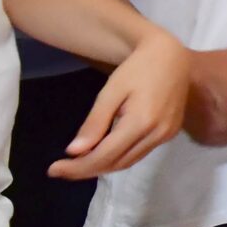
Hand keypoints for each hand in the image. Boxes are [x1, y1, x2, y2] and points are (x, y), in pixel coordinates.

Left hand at [51, 32, 188, 179]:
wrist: (172, 56)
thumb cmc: (138, 68)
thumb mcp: (111, 91)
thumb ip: (95, 123)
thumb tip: (74, 152)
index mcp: (141, 122)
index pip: (104, 156)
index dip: (78, 167)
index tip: (54, 169)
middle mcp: (156, 134)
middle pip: (116, 163)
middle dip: (87, 169)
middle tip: (61, 170)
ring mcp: (166, 136)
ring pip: (128, 162)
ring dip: (102, 166)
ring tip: (78, 164)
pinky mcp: (170, 133)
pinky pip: (139, 153)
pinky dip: (119, 157)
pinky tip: (104, 152)